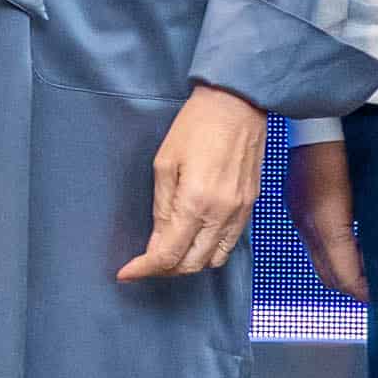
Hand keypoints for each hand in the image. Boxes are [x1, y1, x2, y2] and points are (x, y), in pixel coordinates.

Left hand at [119, 83, 272, 281]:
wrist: (238, 104)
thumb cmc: (196, 126)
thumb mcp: (164, 163)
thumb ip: (162, 207)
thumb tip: (157, 241)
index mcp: (196, 202)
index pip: (168, 254)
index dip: (144, 268)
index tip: (127, 273)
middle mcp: (222, 214)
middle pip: (192, 264)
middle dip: (164, 269)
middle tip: (144, 262)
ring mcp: (240, 213)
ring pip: (214, 260)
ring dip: (189, 263)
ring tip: (169, 252)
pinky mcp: (250, 206)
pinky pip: (230, 244)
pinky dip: (210, 251)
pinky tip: (194, 239)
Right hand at [284, 133, 367, 300]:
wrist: (315, 122)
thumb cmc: (348, 149)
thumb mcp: (368, 190)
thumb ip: (372, 226)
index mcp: (328, 223)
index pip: (344, 277)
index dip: (365, 291)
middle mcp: (308, 226)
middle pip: (329, 277)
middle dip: (353, 288)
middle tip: (377, 286)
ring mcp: (299, 217)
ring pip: (319, 264)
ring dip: (341, 272)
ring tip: (366, 268)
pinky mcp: (297, 208)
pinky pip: (312, 246)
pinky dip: (331, 255)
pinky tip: (349, 245)